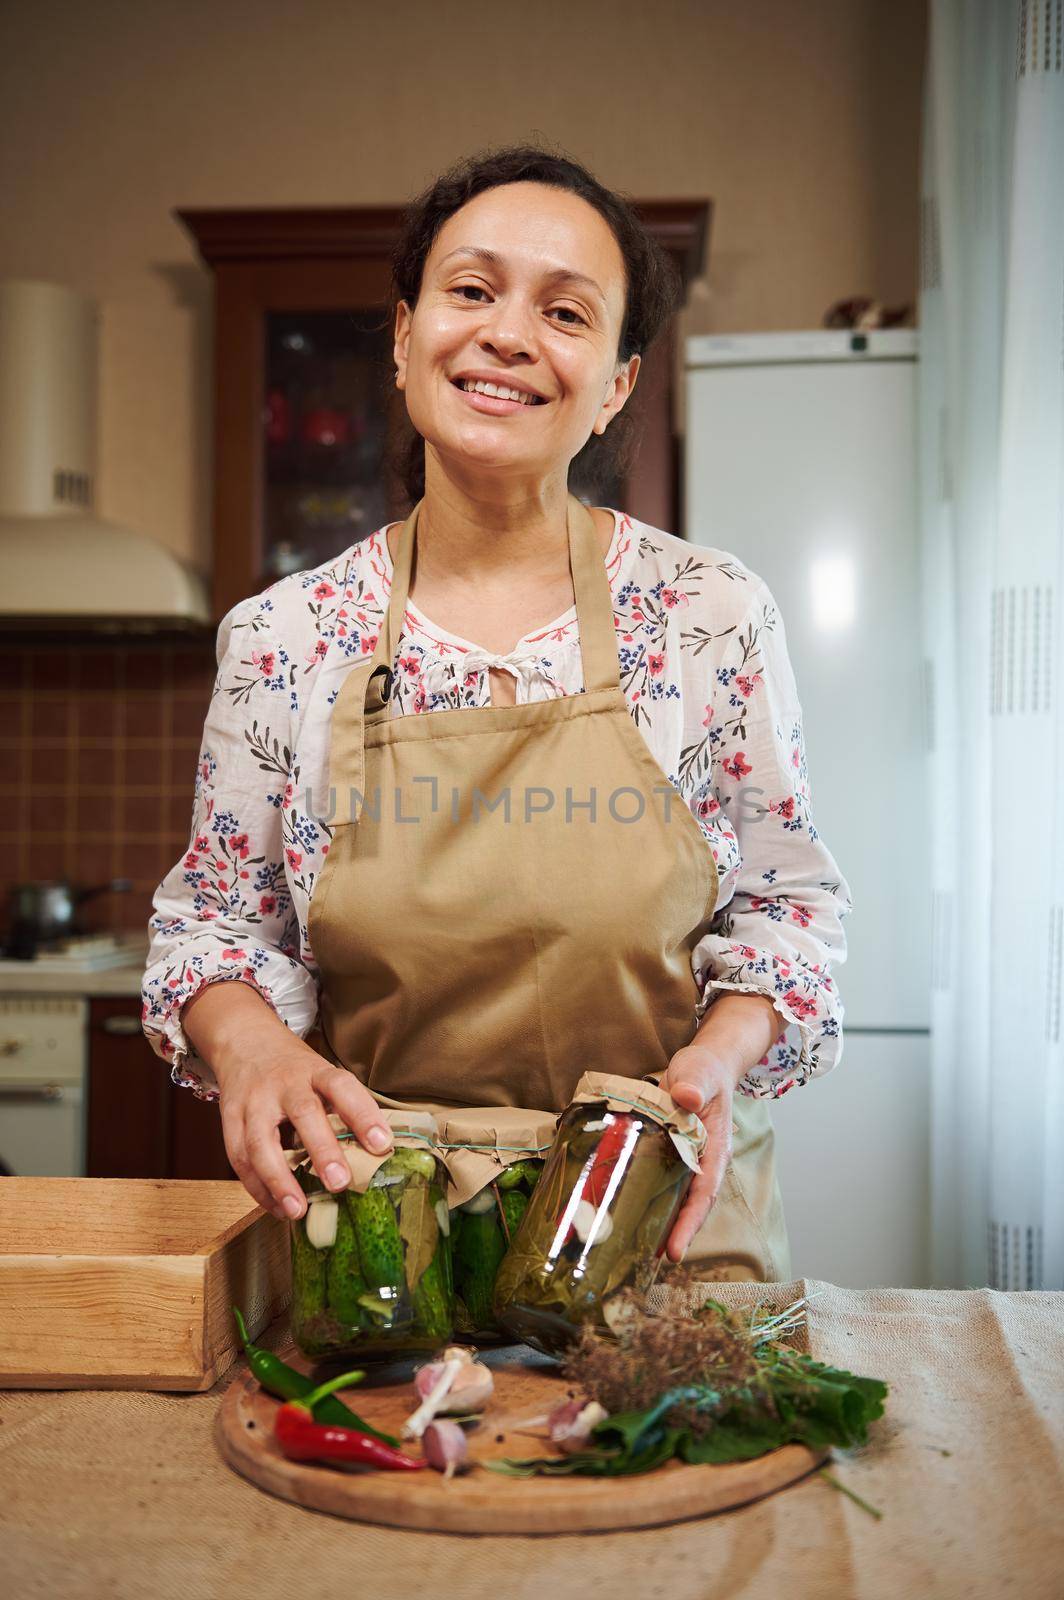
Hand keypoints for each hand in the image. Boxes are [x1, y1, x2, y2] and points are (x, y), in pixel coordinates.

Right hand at [182, 981, 392, 1221]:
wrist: (244, 1043)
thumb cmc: (295, 1070)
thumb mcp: (321, 1075)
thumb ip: (342, 1108)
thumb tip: (377, 1154)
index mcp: (316, 1071)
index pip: (342, 1087)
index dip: (363, 1114)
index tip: (383, 1144)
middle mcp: (285, 1084)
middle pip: (304, 1113)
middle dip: (322, 1150)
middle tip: (340, 1183)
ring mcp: (254, 1101)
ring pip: (260, 1141)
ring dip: (279, 1180)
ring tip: (298, 1210)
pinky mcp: (230, 1119)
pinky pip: (239, 1157)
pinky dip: (257, 1187)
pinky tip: (277, 1208)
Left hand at [658, 1044, 738, 1261]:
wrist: (705, 1066)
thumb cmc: (704, 1071)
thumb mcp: (700, 1072)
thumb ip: (696, 1084)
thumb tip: (688, 1098)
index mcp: (715, 1148)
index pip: (704, 1192)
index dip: (690, 1222)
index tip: (676, 1250)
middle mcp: (703, 1161)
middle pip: (692, 1205)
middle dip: (677, 1234)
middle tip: (655, 1261)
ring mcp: (687, 1161)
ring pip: (677, 1199)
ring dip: (663, 1224)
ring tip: (639, 1250)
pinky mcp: (670, 1156)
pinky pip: (661, 1183)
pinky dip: (650, 1201)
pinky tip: (631, 1215)